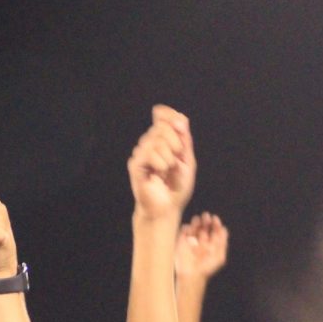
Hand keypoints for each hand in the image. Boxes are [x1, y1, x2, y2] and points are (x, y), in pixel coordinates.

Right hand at [128, 104, 196, 220]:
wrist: (167, 207)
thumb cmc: (176, 187)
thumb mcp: (187, 159)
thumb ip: (184, 139)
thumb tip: (179, 118)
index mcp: (162, 142)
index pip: (162, 118)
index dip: (168, 113)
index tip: (177, 120)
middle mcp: (149, 145)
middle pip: (161, 127)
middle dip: (175, 141)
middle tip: (177, 158)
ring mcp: (140, 154)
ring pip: (156, 140)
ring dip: (169, 156)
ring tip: (168, 170)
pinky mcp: (135, 165)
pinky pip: (149, 153)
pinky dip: (161, 163)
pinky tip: (160, 173)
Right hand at [174, 212, 228, 279]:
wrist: (192, 274)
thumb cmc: (206, 268)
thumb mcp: (219, 256)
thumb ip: (222, 242)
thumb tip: (223, 229)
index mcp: (210, 243)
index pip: (213, 230)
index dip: (215, 223)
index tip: (214, 218)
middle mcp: (201, 241)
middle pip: (204, 227)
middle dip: (205, 220)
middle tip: (206, 216)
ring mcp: (191, 241)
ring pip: (193, 227)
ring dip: (196, 222)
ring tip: (197, 219)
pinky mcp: (181, 242)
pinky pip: (183, 232)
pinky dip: (186, 228)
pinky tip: (189, 228)